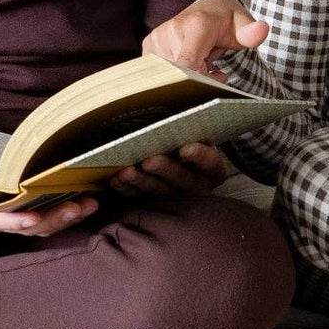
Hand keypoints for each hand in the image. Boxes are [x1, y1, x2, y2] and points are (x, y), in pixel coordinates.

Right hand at [0, 169, 96, 236]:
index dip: (15, 220)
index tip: (36, 217)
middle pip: (27, 226)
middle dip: (55, 218)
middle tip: (83, 206)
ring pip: (36, 224)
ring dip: (64, 215)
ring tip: (91, 202)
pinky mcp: (4, 210)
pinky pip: (36, 214)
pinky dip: (58, 208)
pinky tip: (78, 197)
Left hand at [111, 141, 229, 199]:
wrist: (180, 165)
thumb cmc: (187, 144)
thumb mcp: (194, 138)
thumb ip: (188, 133)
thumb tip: (173, 123)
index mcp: (212, 169)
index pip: (210, 162)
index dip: (199, 155)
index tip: (185, 148)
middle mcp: (198, 187)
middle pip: (182, 179)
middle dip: (164, 169)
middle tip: (148, 161)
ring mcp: (177, 199)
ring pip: (159, 192)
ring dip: (141, 181)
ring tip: (126, 172)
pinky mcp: (156, 205)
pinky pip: (141, 198)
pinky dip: (127, 189)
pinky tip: (116, 180)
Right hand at [143, 0, 269, 76]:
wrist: (208, 8)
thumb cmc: (227, 20)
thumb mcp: (244, 24)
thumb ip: (251, 32)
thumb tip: (261, 30)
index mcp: (196, 24)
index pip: (189, 63)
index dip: (198, 80)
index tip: (212, 83)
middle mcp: (172, 29)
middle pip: (182, 73)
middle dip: (199, 79)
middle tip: (215, 68)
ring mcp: (158, 38)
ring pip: (171, 75)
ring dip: (189, 76)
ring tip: (203, 62)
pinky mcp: (149, 46)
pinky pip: (161, 73)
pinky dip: (176, 73)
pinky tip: (189, 64)